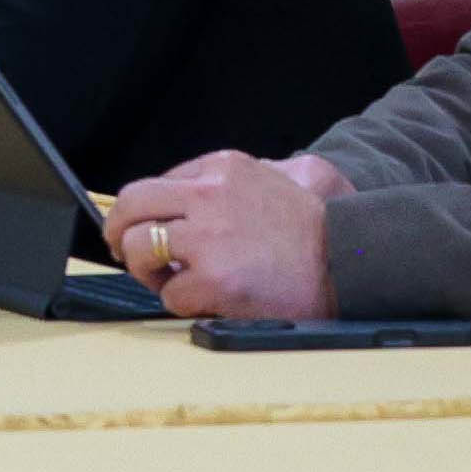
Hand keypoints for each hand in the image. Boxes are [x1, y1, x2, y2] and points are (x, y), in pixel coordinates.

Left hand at [101, 151, 351, 320]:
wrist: (351, 260)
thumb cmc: (312, 230)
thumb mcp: (270, 179)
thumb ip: (221, 185)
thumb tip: (175, 200)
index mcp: (221, 169)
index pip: (154, 184)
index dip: (142, 212)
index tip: (139, 228)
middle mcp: (209, 195)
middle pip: (131, 206)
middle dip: (118, 232)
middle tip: (123, 251)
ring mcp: (209, 238)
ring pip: (138, 249)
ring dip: (147, 271)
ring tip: (172, 281)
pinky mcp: (215, 280)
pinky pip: (169, 293)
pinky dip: (181, 302)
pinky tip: (207, 299)